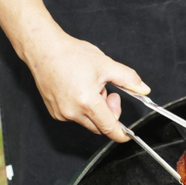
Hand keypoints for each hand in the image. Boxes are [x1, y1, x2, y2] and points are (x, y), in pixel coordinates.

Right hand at [0, 0, 149, 141]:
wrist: (42, 47)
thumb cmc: (70, 54)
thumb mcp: (106, 65)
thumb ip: (128, 79)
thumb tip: (144, 89)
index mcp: (87, 102)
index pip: (109, 128)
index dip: (121, 135)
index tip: (127, 136)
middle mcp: (72, 112)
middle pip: (100, 126)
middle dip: (109, 113)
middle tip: (108, 92)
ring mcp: (61, 113)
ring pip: (88, 122)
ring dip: (95, 110)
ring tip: (90, 87)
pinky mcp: (54, 112)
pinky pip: (75, 117)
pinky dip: (82, 109)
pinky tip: (78, 90)